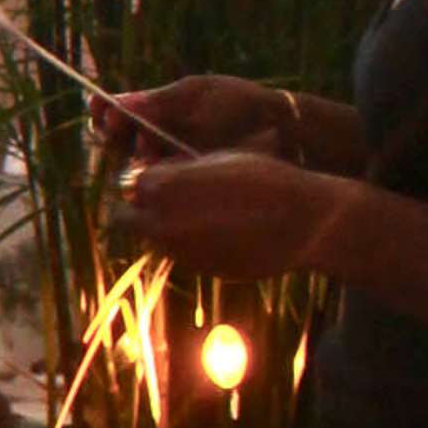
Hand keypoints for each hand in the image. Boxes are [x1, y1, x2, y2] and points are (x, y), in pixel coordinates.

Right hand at [96, 73, 303, 165]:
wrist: (279, 131)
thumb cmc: (238, 104)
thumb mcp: (195, 96)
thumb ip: (156, 103)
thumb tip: (114, 104)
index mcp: (160, 107)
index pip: (119, 110)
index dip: (104, 109)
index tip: (99, 107)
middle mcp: (160, 134)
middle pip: (119, 137)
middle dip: (113, 132)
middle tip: (116, 126)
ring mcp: (171, 159)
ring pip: (134, 161)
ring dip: (134, 152)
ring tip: (148, 146)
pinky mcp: (184, 182)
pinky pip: (156, 181)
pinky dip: (152, 174)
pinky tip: (156, 167)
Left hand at [112, 150, 341, 276]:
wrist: (301, 221)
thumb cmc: (264, 178)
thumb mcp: (217, 159)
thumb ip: (177, 168)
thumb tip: (152, 175)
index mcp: (164, 187)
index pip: (128, 183)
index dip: (140, 178)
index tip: (154, 174)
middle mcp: (163, 223)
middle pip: (126, 218)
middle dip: (139, 208)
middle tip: (161, 199)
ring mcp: (181, 251)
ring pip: (153, 239)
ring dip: (163, 226)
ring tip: (197, 212)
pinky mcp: (200, 269)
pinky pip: (182, 254)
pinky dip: (189, 243)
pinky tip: (216, 230)